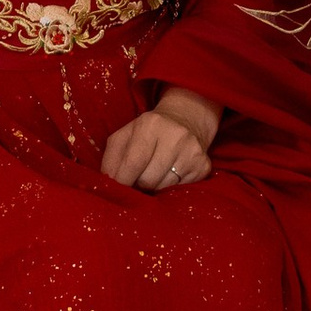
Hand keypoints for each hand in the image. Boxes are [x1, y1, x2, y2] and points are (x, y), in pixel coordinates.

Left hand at [101, 84, 219, 190]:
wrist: (185, 121)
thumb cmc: (148, 132)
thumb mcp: (125, 136)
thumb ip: (111, 158)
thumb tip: (108, 183)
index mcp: (150, 124)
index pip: (132, 163)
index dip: (122, 181)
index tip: (117, 188)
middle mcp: (175, 136)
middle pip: (148, 180)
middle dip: (138, 184)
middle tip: (137, 179)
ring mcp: (192, 151)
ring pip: (163, 188)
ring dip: (153, 187)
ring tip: (153, 174)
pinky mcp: (203, 166)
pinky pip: (179, 190)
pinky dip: (169, 187)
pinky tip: (170, 174)